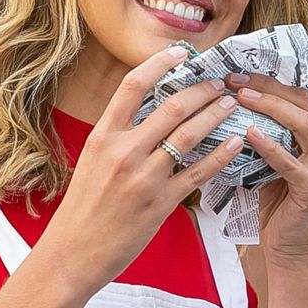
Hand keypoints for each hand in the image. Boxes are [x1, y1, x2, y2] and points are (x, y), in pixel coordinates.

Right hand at [41, 44, 244, 290]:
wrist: (72, 254)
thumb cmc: (82, 208)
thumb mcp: (90, 162)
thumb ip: (117, 136)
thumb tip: (146, 111)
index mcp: (102, 137)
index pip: (132, 86)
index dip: (160, 63)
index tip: (182, 53)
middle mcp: (123, 152)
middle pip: (171, 107)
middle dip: (201, 89)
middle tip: (220, 81)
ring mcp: (143, 178)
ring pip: (189, 135)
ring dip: (215, 114)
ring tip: (231, 103)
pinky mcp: (160, 203)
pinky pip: (199, 173)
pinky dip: (221, 154)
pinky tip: (235, 142)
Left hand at [227, 74, 307, 265]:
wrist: (287, 249)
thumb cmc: (276, 203)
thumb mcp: (274, 158)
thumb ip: (269, 129)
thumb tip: (235, 94)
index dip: (278, 74)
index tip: (246, 63)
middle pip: (306, 101)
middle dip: (270, 84)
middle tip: (237, 76)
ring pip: (304, 123)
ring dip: (271, 106)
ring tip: (241, 96)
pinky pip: (291, 161)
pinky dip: (269, 145)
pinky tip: (249, 133)